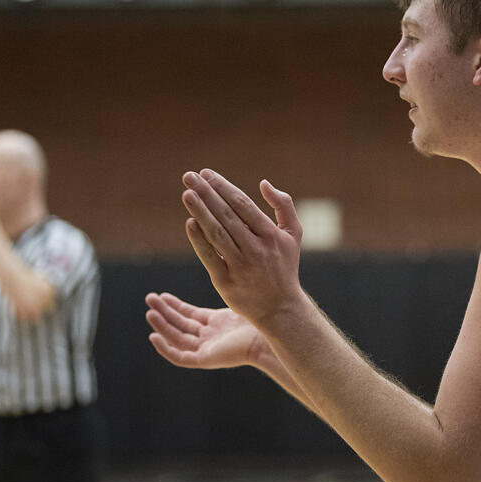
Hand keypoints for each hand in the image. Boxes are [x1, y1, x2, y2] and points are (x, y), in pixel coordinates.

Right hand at [145, 292, 268, 369]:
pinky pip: (180, 357)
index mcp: (218, 322)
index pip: (190, 314)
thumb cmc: (262, 317)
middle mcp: (211, 336)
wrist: (269, 337)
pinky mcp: (206, 359)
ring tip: (150, 312)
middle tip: (149, 298)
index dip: (175, 305)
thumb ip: (230, 283)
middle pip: (181, 324)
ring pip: (177, 338)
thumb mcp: (241, 296)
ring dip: (162, 325)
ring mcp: (208, 348)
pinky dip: (165, 348)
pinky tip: (153, 336)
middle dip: (164, 312)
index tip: (161, 295)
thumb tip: (226, 257)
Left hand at [181, 170, 305, 326]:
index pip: (243, 205)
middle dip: (207, 193)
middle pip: (227, 215)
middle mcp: (256, 249)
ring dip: (200, 211)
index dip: (223, 187)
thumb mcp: (293, 234)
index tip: (207, 174)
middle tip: (190, 176)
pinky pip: (209, 257)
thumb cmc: (285, 266)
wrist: (280, 308)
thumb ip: (284, 205)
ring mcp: (240, 265)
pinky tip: (190, 222)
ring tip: (186, 193)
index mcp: (271, 235)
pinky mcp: (225, 281)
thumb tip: (264, 183)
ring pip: (216, 233)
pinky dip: (198, 239)